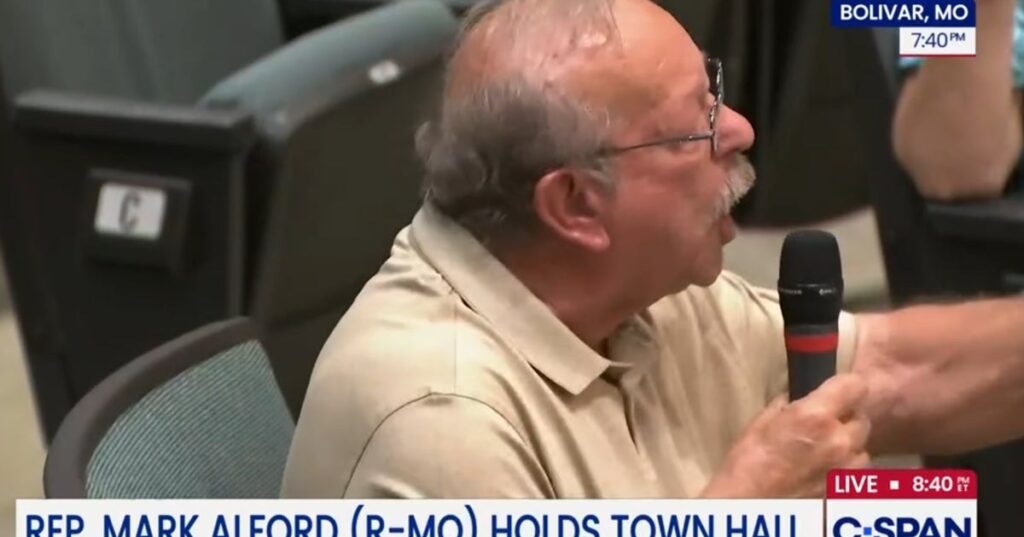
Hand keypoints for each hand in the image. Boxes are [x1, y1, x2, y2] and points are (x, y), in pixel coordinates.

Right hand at [702, 374, 871, 497]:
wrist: (747, 505)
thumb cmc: (747, 461)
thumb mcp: (762, 422)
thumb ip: (788, 406)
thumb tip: (798, 399)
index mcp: (816, 417)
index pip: (855, 386)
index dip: (846, 386)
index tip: (836, 391)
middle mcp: (839, 441)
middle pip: (862, 419)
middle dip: (846, 419)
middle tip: (824, 424)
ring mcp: (847, 470)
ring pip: (862, 448)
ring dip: (848, 446)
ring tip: (824, 451)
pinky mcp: (845, 491)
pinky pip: (855, 473)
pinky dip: (844, 469)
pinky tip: (822, 471)